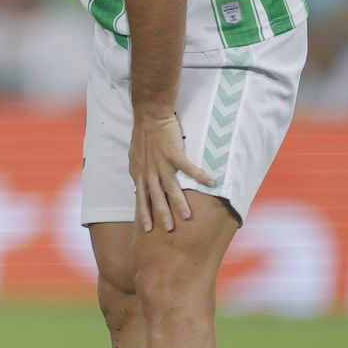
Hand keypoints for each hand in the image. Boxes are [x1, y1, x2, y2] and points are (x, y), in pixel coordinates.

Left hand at [129, 113, 216, 232]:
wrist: (149, 117)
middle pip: (156, 197)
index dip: (144, 213)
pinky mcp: (174, 153)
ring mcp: (161, 163)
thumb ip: (138, 174)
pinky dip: (200, 176)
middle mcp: (149, 171)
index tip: (147, 229)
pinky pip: (189, 168)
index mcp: (140, 172)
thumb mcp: (135, 158)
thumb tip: (137, 188)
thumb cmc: (143, 136)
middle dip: (161, 215)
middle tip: (167, 231)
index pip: (141, 197)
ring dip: (179, 203)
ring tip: (187, 217)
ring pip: (171, 187)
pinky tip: (212, 183)